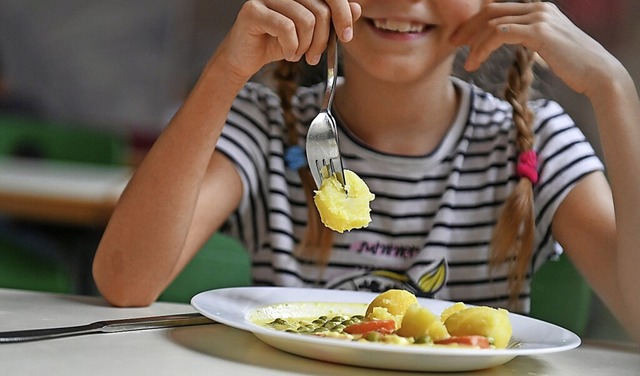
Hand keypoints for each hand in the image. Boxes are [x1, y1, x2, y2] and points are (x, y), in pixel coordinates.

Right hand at [214, 0, 360, 81]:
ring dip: (306, 46)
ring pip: (306, 20)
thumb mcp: (311, 34)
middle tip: (315, 57)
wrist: (246, 58)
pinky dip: (291, 47)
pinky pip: (286, 28)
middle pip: (321, 10)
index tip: (346, 37)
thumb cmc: (278, 43)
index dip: (343, 14)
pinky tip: (286, 54)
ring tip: (297, 54)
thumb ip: (332, 20)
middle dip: (323, 40)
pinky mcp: (253, 10)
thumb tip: (356, 8)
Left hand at [450, 2, 622, 97]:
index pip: (498, 8)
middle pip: (491, 10)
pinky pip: (500, 33)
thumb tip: (513, 41)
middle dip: (468, 27)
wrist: (598, 74)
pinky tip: (476, 62)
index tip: (460, 39)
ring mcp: (539, 16)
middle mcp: (538, 7)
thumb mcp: (547, 47)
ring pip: (493, 23)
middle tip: (452, 44)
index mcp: (538, 8)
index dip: (475, 22)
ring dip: (474, 44)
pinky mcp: (539, 31)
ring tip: (467, 64)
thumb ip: (529, 39)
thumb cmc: (574, 66)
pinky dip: (483, 48)